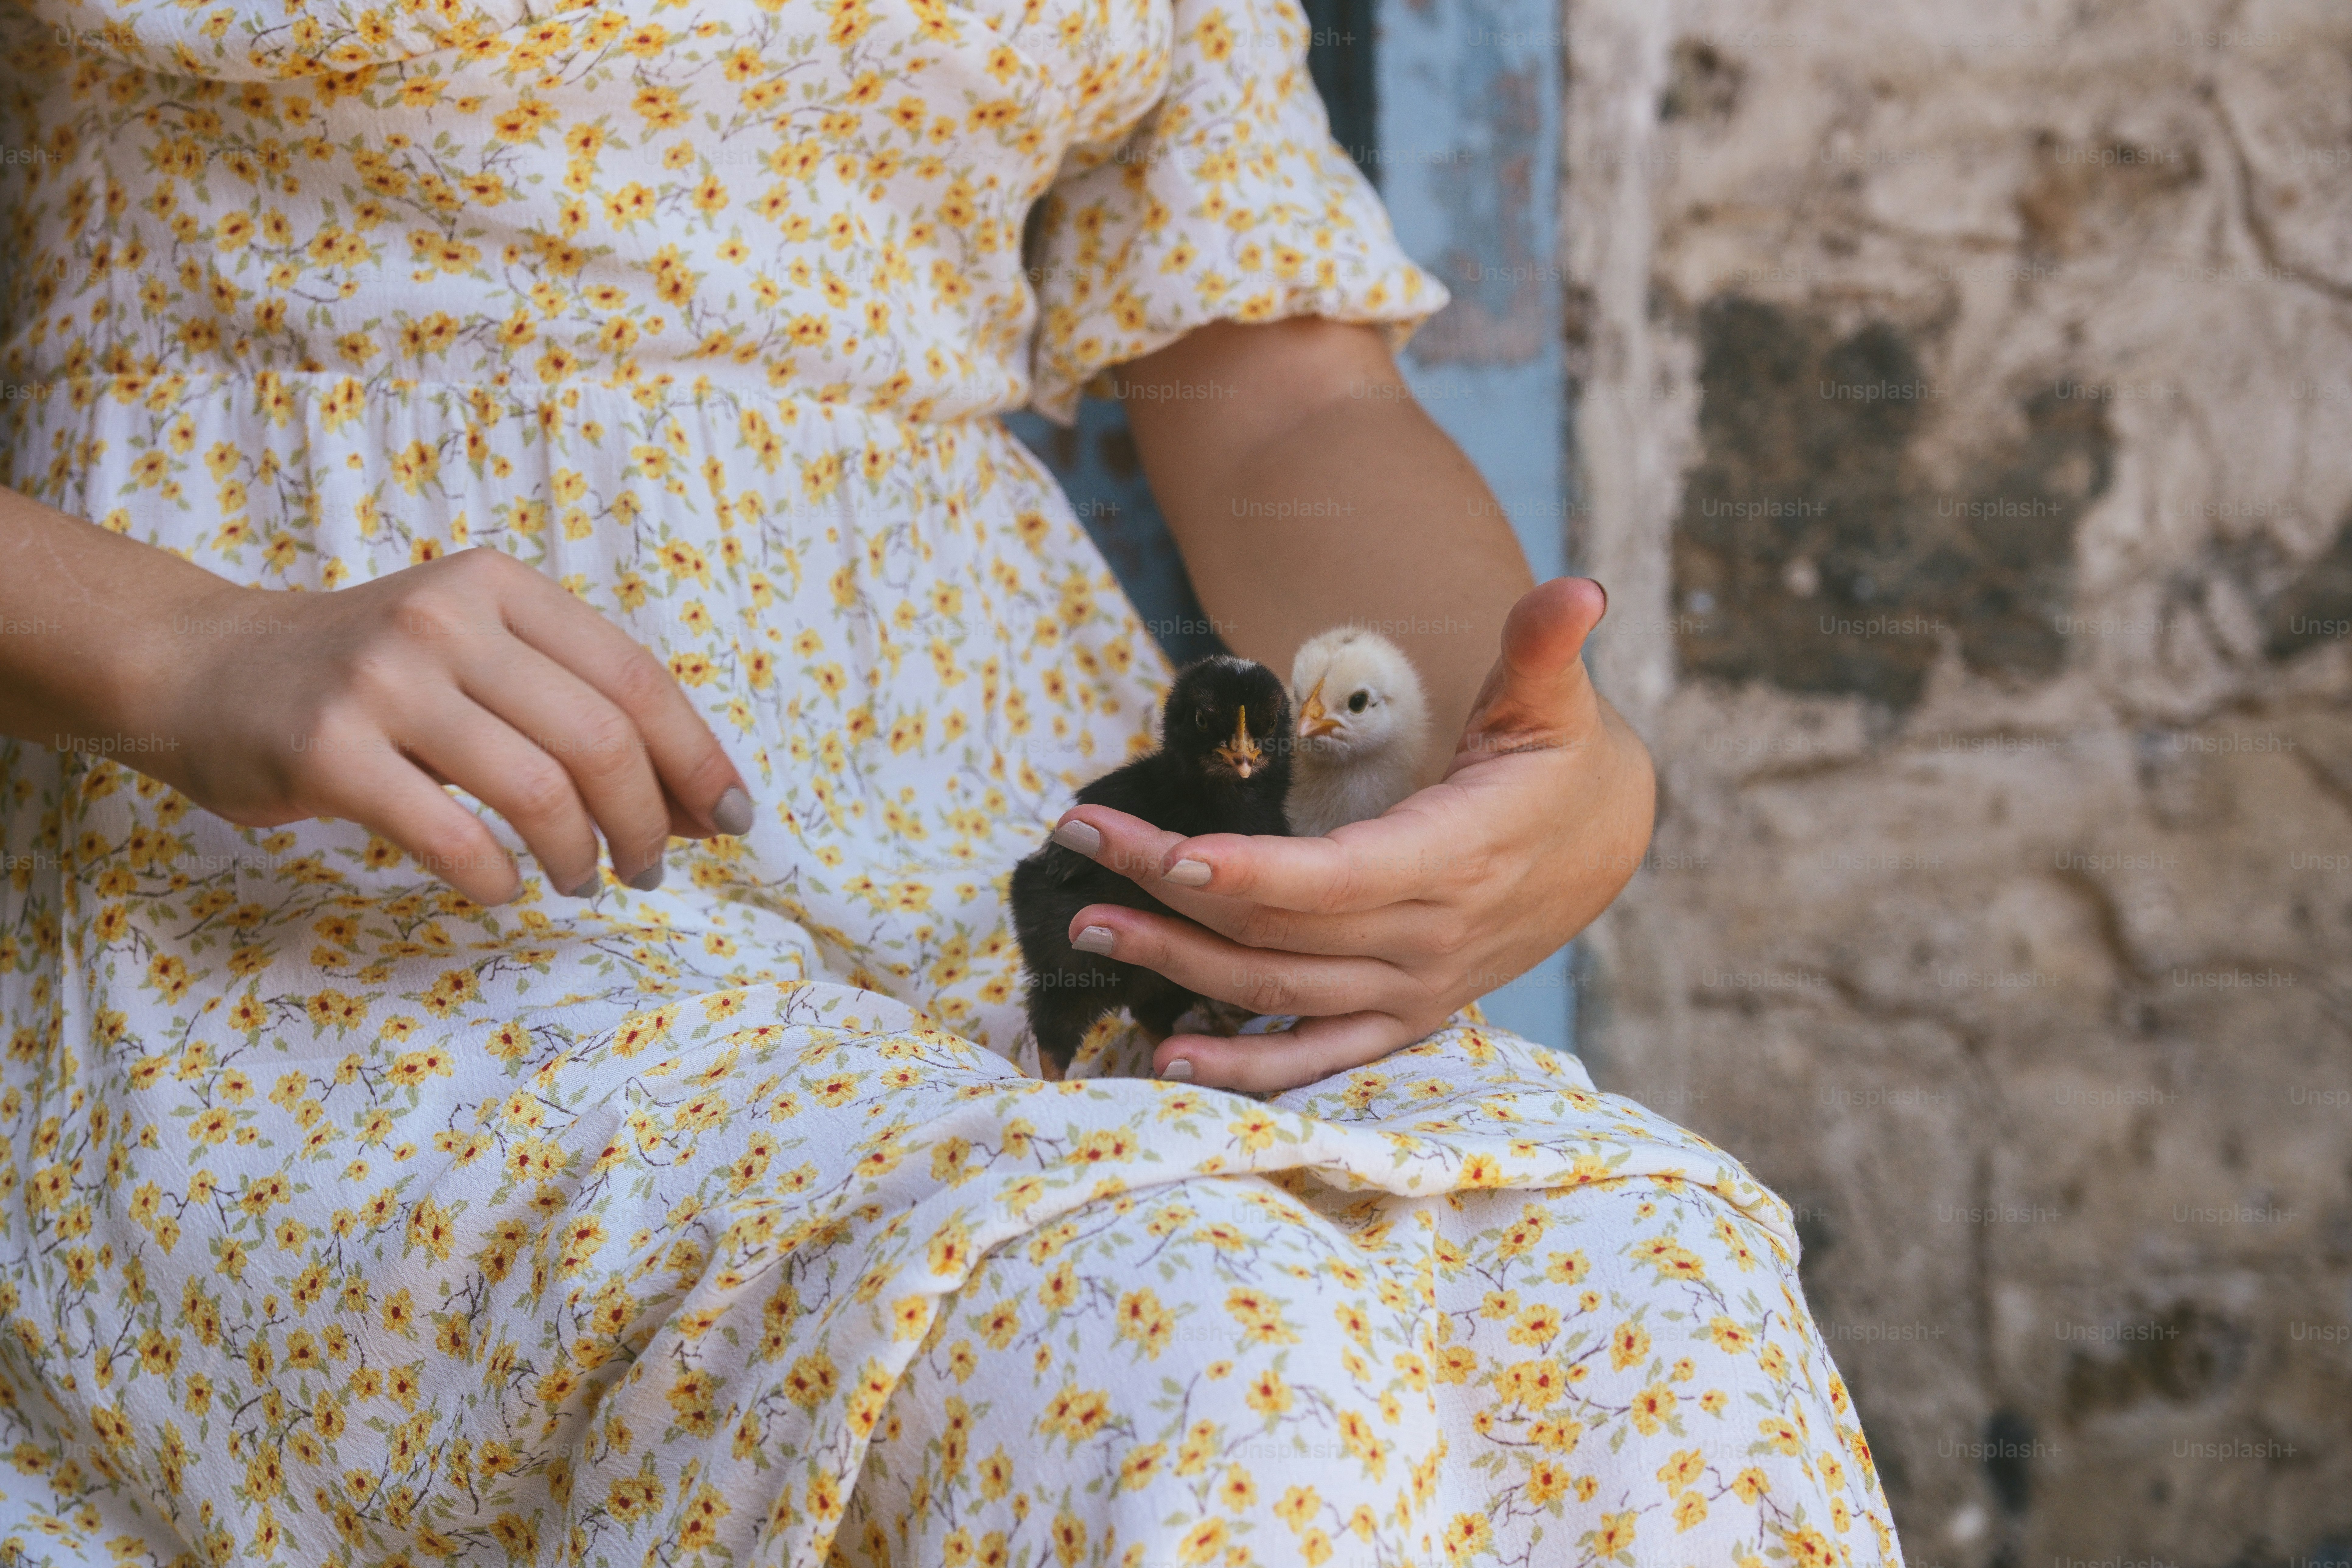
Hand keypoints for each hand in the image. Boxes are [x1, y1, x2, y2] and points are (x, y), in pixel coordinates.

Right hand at [126, 547, 751, 905]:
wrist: (204, 665)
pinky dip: (497, 877)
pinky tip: (506, 887)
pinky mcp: (328, 750)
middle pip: (601, 739)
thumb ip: (582, 713)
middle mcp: (446, 619)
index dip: (697, 760)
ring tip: (580, 881)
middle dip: (646, 823)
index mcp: (500, 588)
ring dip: (580, 856)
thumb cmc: (368, 675)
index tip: (732, 820)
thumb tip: (699, 804)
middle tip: (645, 871)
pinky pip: (451, 835)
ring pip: (539, 790)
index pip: (637, 680)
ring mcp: (383, 682)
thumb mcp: (480, 660)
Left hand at [1049, 577, 1652, 1092]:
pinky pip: (1313, 1056)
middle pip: (1275, 927)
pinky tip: (1165, 1059)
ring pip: (1274, 990)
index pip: (1332, 878)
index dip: (1247, 872)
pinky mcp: (1401, 1017)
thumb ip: (1546, 647)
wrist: (1602, 846)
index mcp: (1455, 859)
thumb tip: (1577, 591)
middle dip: (1167, 893)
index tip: (1163, 852)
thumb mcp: (1557, 700)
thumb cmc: (1560, 762)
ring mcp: (1412, 989)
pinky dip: (1242, 1068)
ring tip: (1089, 928)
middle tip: (1078, 847)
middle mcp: (1428, 939)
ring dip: (1176, 967)